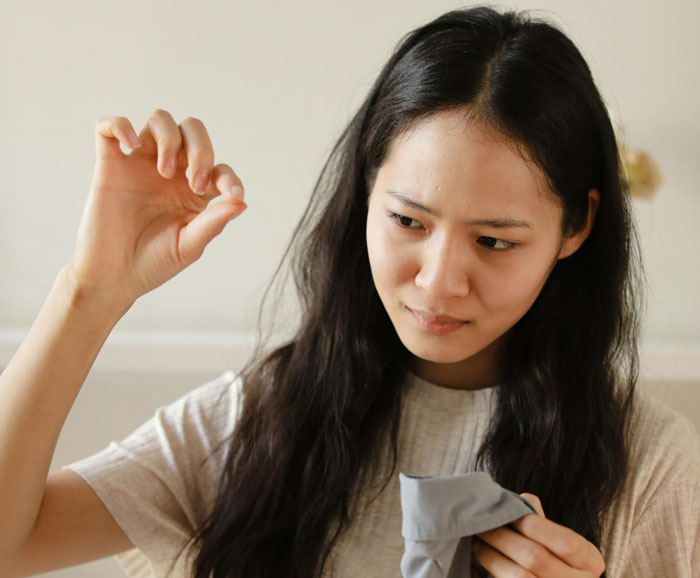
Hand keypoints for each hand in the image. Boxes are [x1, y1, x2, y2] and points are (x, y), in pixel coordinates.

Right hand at [68, 109, 246, 305]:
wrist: (113, 277)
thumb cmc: (154, 263)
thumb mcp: (189, 246)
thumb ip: (213, 222)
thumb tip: (242, 201)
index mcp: (194, 190)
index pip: (219, 168)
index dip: (230, 177)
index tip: (233, 195)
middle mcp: (171, 171)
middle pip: (192, 131)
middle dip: (201, 149)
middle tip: (193, 183)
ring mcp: (140, 165)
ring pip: (159, 120)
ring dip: (169, 138)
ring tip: (165, 172)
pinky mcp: (110, 166)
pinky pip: (109, 128)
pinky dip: (120, 125)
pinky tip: (131, 144)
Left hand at [471, 493, 604, 576]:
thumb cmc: (555, 556)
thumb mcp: (559, 538)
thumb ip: (541, 520)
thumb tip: (521, 500)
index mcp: (589, 562)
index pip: (565, 542)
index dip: (535, 525)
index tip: (510, 513)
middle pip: (536, 558)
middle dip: (503, 538)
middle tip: (482, 525)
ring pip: (520, 577)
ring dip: (491, 557)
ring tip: (477, 542)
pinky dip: (491, 573)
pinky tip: (480, 561)